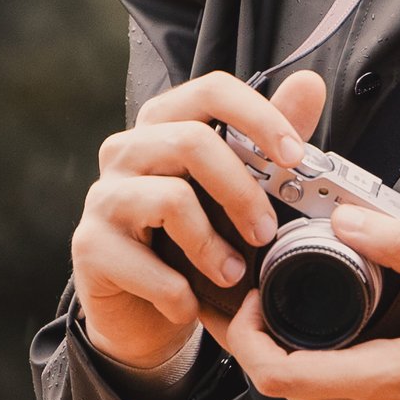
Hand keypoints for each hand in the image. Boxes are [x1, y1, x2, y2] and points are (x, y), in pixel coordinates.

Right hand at [70, 66, 328, 372]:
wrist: (141, 314)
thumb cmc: (190, 243)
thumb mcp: (233, 194)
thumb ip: (265, 144)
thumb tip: (309, 85)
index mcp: (163, 125)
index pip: (211, 90)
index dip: (259, 117)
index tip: (295, 157)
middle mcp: (125, 150)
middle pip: (192, 141)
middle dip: (243, 192)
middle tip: (267, 232)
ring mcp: (103, 197)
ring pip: (171, 199)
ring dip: (213, 246)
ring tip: (232, 275)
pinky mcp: (90, 245)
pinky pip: (148, 263)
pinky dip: (180, 292)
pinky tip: (188, 304)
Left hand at [219, 200, 399, 399]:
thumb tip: (349, 221)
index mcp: (383, 381)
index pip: (277, 374)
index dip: (246, 336)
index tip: (251, 298)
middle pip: (280, 391)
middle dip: (256, 344)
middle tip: (258, 299)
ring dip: (286, 363)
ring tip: (289, 316)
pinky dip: (316, 379)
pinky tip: (333, 345)